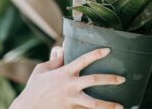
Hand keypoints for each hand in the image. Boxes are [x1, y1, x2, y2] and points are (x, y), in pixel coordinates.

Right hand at [10, 48, 124, 108]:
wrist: (29, 107)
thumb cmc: (34, 87)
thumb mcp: (41, 70)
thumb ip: (54, 60)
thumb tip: (61, 49)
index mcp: (64, 72)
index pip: (83, 60)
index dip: (96, 54)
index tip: (108, 50)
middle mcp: (70, 85)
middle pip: (94, 80)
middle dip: (110, 79)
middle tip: (122, 79)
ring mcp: (71, 100)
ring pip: (95, 103)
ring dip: (109, 105)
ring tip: (120, 106)